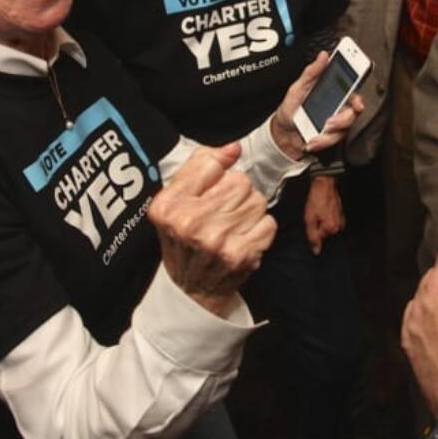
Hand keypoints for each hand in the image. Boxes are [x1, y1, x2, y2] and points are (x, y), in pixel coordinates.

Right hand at [148, 143, 277, 316]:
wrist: (192, 290)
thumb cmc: (185, 238)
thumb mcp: (177, 199)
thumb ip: (202, 166)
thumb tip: (234, 148)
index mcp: (169, 205)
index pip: (210, 164)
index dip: (218, 174)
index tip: (212, 188)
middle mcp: (190, 222)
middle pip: (240, 181)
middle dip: (237, 193)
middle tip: (223, 212)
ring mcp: (217, 241)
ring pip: (257, 200)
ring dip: (250, 210)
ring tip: (233, 225)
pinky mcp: (240, 254)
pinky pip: (268, 223)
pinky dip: (260, 229)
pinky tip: (243, 238)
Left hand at [270, 51, 364, 157]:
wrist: (282, 132)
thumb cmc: (292, 108)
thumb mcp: (298, 87)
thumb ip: (312, 72)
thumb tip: (323, 56)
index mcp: (333, 91)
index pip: (352, 89)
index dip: (359, 95)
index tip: (357, 102)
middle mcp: (338, 107)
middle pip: (353, 112)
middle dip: (343, 119)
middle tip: (330, 121)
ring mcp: (336, 123)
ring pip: (344, 128)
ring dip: (330, 134)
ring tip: (317, 134)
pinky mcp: (330, 137)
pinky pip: (333, 140)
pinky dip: (322, 141)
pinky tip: (312, 141)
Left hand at [304, 176, 344, 254]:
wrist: (324, 183)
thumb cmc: (317, 198)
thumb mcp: (309, 218)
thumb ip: (312, 236)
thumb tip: (316, 250)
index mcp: (331, 228)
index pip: (319, 240)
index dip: (311, 233)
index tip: (309, 225)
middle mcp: (338, 226)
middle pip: (324, 235)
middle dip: (317, 228)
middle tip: (312, 217)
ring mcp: (340, 219)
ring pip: (327, 228)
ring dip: (321, 223)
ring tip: (317, 212)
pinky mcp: (340, 213)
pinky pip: (331, 221)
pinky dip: (325, 218)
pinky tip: (321, 210)